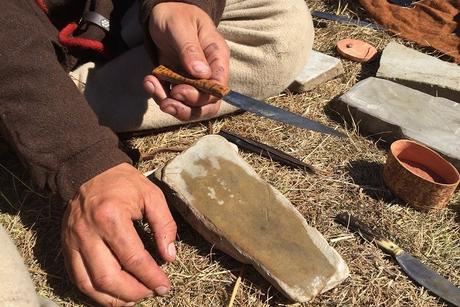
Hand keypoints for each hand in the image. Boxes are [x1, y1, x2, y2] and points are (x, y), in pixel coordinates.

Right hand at [62, 163, 176, 305]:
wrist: (89, 171)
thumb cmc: (123, 183)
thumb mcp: (152, 195)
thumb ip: (164, 225)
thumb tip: (169, 256)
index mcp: (111, 217)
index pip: (133, 258)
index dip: (151, 277)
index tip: (164, 286)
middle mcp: (88, 233)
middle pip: (109, 277)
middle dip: (133, 292)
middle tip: (151, 293)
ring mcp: (73, 242)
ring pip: (90, 284)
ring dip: (113, 299)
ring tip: (134, 298)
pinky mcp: (66, 247)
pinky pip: (77, 279)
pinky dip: (95, 292)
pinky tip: (113, 294)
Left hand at [143, 2, 229, 120]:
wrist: (162, 12)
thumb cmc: (176, 15)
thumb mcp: (181, 27)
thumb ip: (191, 50)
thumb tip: (201, 74)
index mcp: (217, 58)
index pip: (218, 89)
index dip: (202, 97)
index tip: (179, 91)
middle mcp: (209, 73)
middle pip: (208, 105)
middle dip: (187, 109)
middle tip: (166, 103)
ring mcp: (194, 80)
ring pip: (190, 107)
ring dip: (170, 104)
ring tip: (151, 86)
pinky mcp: (178, 82)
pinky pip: (172, 98)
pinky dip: (159, 95)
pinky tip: (148, 81)